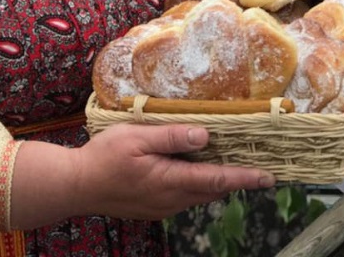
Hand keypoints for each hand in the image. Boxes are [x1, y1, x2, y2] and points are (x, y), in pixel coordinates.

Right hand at [75, 124, 273, 219]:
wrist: (75, 186)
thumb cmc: (103, 157)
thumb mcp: (136, 137)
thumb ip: (172, 136)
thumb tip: (205, 136)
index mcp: (170, 181)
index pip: (216, 180)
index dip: (244, 178)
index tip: (268, 177)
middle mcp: (171, 199)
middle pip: (212, 190)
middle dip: (235, 179)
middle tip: (257, 167)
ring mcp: (162, 206)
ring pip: (199, 195)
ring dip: (215, 182)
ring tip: (230, 165)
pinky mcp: (153, 208)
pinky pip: (184, 197)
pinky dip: (197, 184)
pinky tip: (194, 170)